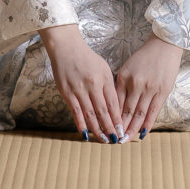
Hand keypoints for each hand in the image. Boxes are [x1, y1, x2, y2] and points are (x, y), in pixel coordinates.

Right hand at [38, 24, 126, 141]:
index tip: (122, 130)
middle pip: (103, 111)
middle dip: (110, 127)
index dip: (118, 118)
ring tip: (104, 140)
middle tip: (115, 140)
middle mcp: (92, 85)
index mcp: (104, 79)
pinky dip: (81, 124)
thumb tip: (116, 105)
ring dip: (97, 129)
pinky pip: (75, 112)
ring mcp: (79, 90)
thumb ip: (109, 86)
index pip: (113, 103)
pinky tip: (86, 134)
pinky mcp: (67, 93)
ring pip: (90, 114)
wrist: (66, 48)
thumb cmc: (87, 58)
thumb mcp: (103, 68)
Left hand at [114, 36, 181, 138]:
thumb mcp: (127, 68)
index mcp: (124, 78)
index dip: (111, 117)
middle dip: (120, 127)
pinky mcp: (162, 91)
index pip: (116, 102)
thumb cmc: (144, 57)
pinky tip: (142, 133)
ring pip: (139, 114)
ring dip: (132, 129)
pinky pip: (153, 111)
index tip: (107, 128)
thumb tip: (115, 105)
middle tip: (115, 140)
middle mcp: (136, 84)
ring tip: (126, 140)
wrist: (164, 45)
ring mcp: (150, 89)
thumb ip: (121, 85)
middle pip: (126, 111)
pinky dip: (147, 124)